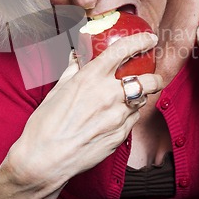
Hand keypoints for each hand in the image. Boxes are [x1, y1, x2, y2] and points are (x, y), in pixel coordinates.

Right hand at [8, 32, 162, 191]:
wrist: (45, 160)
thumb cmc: (45, 125)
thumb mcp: (57, 91)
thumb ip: (72, 71)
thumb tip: (76, 57)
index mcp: (91, 78)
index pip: (123, 50)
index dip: (141, 41)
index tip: (149, 39)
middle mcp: (109, 95)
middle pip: (149, 80)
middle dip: (154, 77)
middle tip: (151, 77)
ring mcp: (118, 117)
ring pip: (141, 102)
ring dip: (137, 98)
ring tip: (124, 100)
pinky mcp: (121, 136)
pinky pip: (132, 121)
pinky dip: (127, 117)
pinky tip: (112, 120)